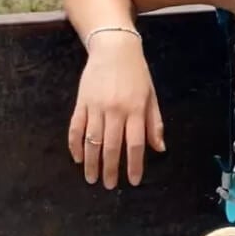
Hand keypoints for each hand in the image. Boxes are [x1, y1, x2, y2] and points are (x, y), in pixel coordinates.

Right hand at [67, 33, 164, 187]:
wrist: (114, 49)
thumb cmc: (137, 74)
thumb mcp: (151, 96)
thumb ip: (154, 123)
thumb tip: (159, 148)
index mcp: (136, 109)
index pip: (135, 144)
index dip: (134, 165)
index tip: (133, 181)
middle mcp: (115, 110)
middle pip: (112, 146)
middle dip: (110, 169)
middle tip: (109, 186)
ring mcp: (96, 107)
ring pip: (92, 141)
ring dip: (91, 162)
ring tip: (92, 178)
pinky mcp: (81, 103)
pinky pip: (75, 128)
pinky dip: (75, 145)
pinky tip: (78, 158)